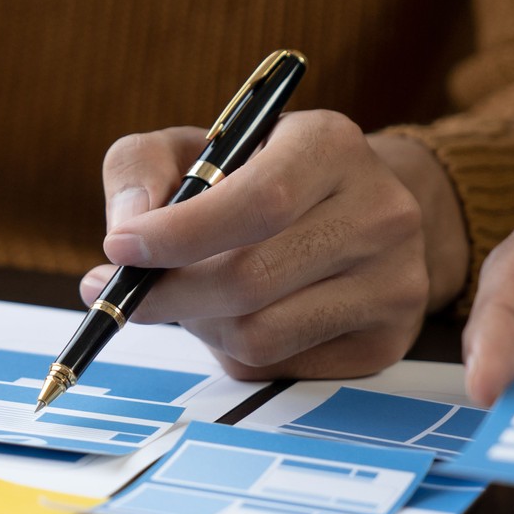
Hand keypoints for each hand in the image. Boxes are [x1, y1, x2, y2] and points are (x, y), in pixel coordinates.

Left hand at [83, 111, 466, 379]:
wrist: (354, 212)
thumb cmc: (256, 176)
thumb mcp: (196, 146)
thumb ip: (141, 167)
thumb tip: (124, 231)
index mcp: (331, 146)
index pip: (259, 201)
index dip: (179, 234)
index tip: (119, 249)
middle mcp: (380, 212)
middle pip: (250, 279)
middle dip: (168, 295)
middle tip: (127, 296)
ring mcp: (394, 283)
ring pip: (258, 334)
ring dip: (199, 325)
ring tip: (190, 298)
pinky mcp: (387, 341)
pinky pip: (277, 367)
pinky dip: (232, 351)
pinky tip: (235, 317)